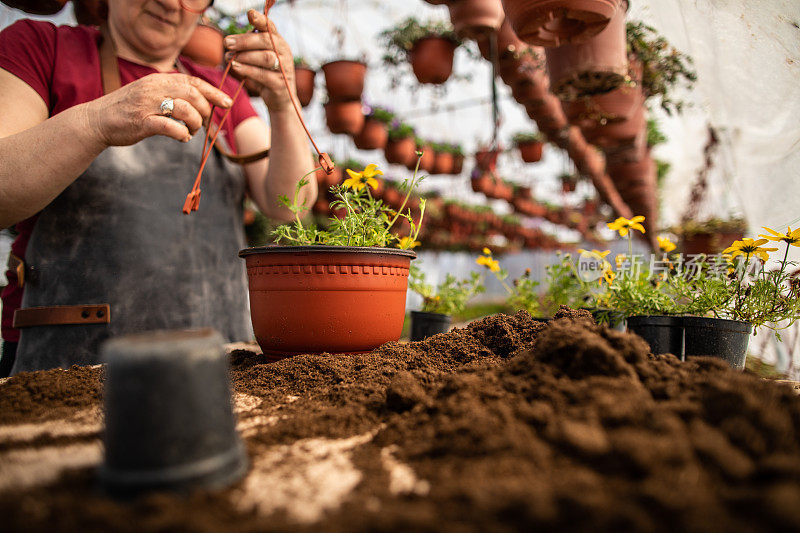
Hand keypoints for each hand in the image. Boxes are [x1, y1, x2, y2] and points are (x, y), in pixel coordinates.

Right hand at [84, 72, 232, 146]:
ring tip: (191, 132)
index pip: (193, 81)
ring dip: (195, 124)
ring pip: (185, 110)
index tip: (227, 102)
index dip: (213, 92)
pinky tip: (182, 137)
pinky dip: (182, 134)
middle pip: (193, 95)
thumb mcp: (150, 93)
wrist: (97, 120)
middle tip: (203, 123)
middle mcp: (154, 88)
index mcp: (158, 80)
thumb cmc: (128, 110)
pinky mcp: (141, 122)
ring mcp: (147, 105)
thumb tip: (200, 102)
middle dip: (205, 110)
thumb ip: (172, 94)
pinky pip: (170, 127)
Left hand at [224, 9, 295, 110]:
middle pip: (266, 41)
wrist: (279, 99)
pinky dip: (247, 70)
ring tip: (229, 57)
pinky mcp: (280, 84)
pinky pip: (262, 75)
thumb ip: (250, 48)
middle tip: (226, 42)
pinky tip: (235, 67)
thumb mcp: (258, 59)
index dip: (261, 19)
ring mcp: (284, 68)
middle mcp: (284, 53)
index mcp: (279, 42)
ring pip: (265, 57)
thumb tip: (230, 40)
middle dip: (244, 41)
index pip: (270, 27)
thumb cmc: (265, 75)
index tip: (250, 13)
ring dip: (244, 56)